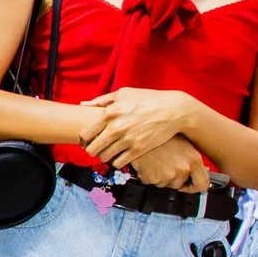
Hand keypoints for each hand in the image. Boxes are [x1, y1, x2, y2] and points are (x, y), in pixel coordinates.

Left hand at [83, 87, 200, 172]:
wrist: (174, 110)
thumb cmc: (148, 99)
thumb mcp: (124, 93)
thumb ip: (101, 100)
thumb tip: (83, 104)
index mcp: (109, 113)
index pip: (85, 134)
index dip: (84, 140)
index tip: (87, 140)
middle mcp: (116, 128)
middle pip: (92, 149)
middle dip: (92, 150)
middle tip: (97, 148)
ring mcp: (127, 140)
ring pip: (104, 157)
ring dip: (104, 156)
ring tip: (109, 151)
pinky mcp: (138, 150)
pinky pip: (118, 162)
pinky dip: (116, 161)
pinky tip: (120, 155)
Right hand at [123, 135, 209, 192]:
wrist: (141, 130)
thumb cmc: (162, 134)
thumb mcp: (183, 144)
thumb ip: (191, 160)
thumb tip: (198, 171)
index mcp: (194, 160)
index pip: (202, 184)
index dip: (194, 187)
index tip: (188, 186)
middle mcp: (182, 168)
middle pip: (179, 185)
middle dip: (171, 179)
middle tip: (164, 166)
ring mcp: (168, 174)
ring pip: (164, 185)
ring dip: (158, 177)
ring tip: (155, 161)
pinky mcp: (153, 178)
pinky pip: (150, 183)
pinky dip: (147, 175)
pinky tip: (147, 163)